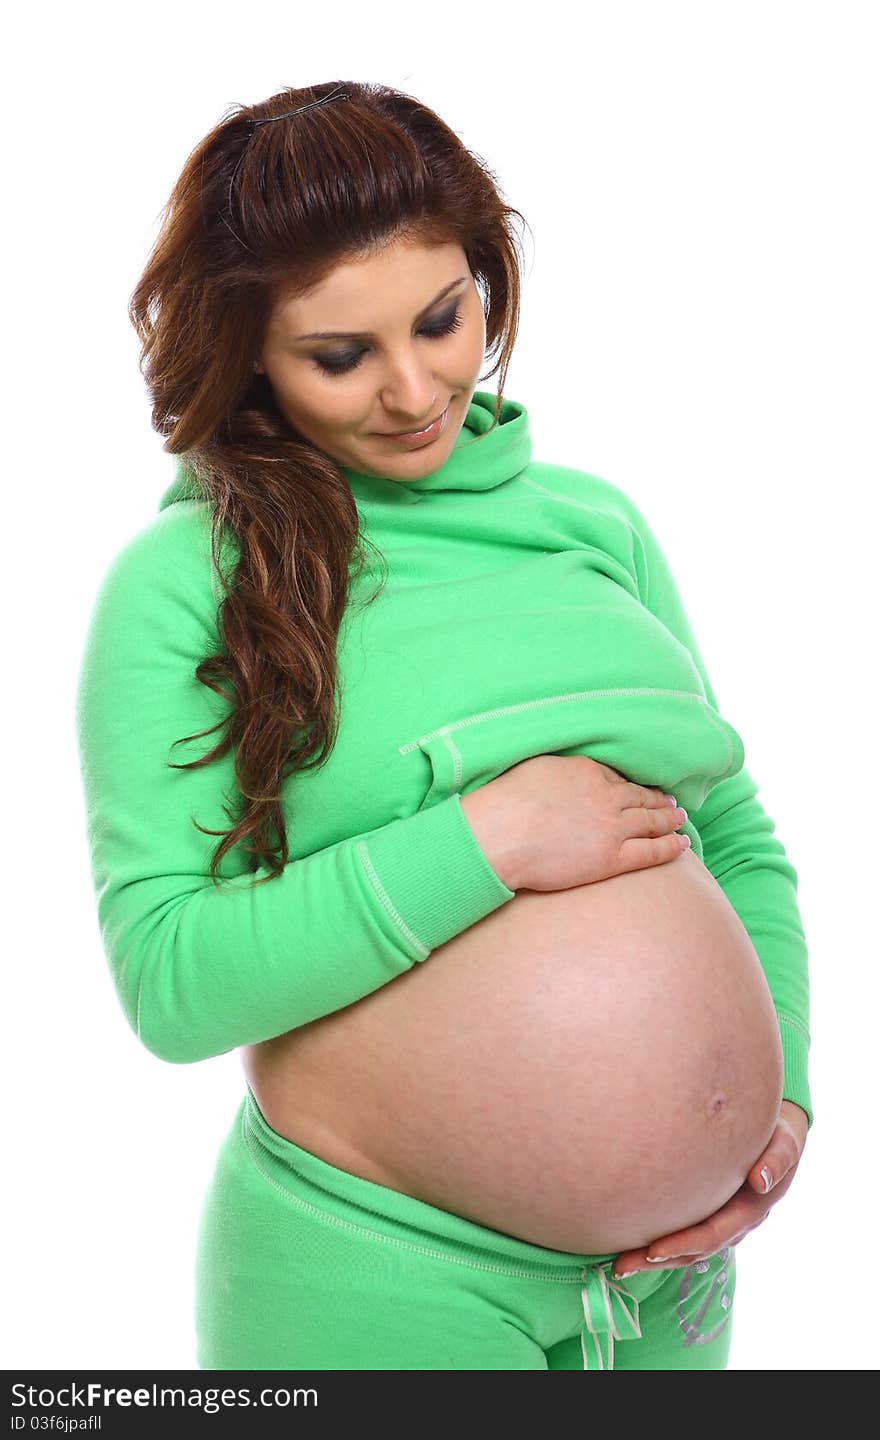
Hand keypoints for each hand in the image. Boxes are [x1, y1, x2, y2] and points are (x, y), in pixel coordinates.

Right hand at [461, 755, 688, 891]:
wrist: (498, 836)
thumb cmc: (504, 804)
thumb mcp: (535, 769)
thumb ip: (560, 770)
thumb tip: (568, 775)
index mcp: (586, 771)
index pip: (617, 778)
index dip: (632, 785)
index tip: (640, 789)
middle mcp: (605, 796)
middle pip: (640, 797)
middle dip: (658, 800)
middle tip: (672, 802)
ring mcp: (611, 827)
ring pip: (651, 821)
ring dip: (669, 820)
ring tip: (680, 819)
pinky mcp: (611, 858)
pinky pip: (650, 851)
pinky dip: (670, 847)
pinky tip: (682, 844)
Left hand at [611, 1100, 808, 1279]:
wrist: (777, 1137)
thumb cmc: (777, 1135)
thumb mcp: (785, 1144)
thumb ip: (778, 1159)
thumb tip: (759, 1179)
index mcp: (750, 1211)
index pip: (712, 1234)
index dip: (683, 1244)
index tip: (652, 1250)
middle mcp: (734, 1225)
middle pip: (693, 1250)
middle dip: (658, 1260)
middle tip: (621, 1266)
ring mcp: (721, 1223)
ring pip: (686, 1249)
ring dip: (653, 1259)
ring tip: (619, 1265)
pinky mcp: (709, 1214)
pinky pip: (684, 1234)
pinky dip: (659, 1243)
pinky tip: (632, 1244)